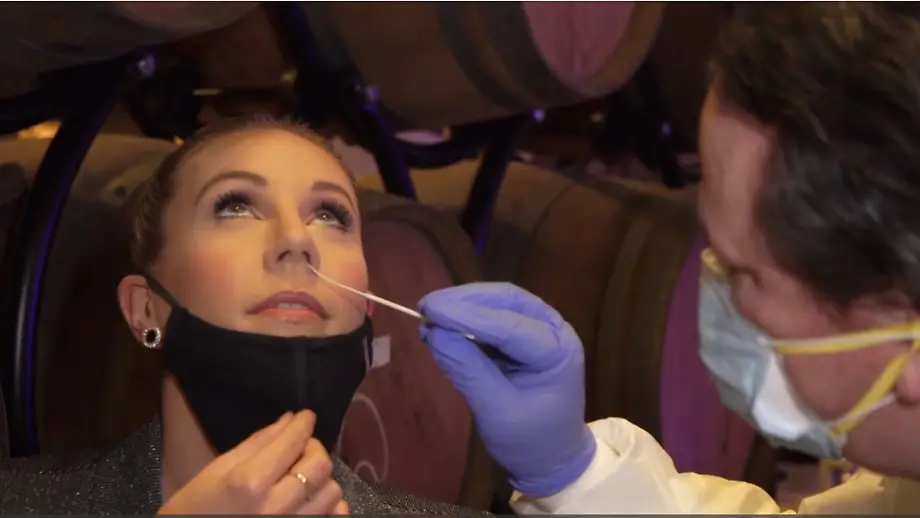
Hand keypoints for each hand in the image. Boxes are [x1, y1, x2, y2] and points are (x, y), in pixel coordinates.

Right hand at [158, 410, 347, 514]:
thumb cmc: (196, 506)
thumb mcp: (217, 470)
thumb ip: (257, 443)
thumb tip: (289, 420)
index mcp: (249, 482)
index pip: (292, 443)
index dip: (304, 424)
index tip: (307, 417)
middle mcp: (276, 506)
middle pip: (320, 465)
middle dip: (314, 448)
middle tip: (301, 447)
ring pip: (333, 492)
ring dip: (322, 478)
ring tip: (302, 477)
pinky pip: (334, 516)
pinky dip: (329, 504)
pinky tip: (311, 500)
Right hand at [418, 282, 595, 497]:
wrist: (553, 457)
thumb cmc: (529, 441)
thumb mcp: (496, 413)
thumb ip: (468, 372)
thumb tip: (434, 334)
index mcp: (558, 352)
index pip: (509, 325)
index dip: (467, 315)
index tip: (429, 310)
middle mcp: (555, 331)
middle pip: (507, 300)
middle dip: (465, 300)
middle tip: (426, 307)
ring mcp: (543, 328)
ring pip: (501, 301)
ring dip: (465, 304)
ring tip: (430, 313)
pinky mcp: (527, 332)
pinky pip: (496, 313)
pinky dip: (469, 315)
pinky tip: (445, 323)